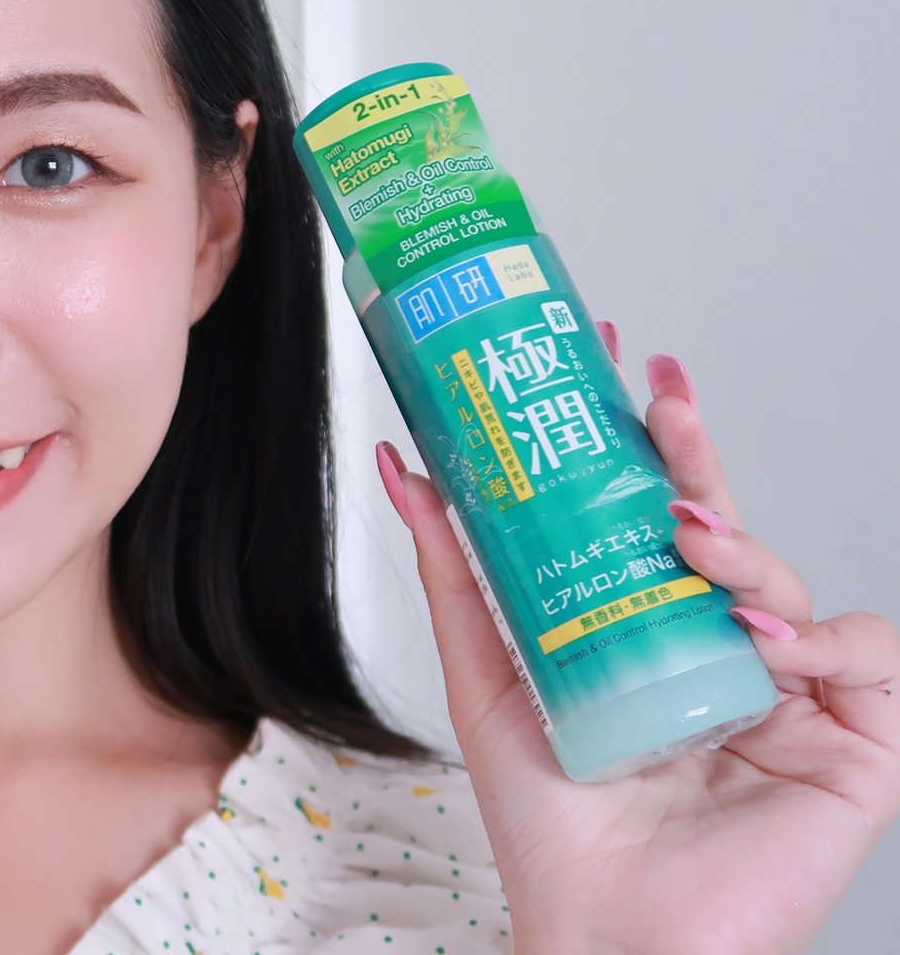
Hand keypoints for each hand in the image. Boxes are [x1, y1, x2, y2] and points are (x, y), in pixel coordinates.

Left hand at [377, 330, 899, 954]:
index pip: (654, 518)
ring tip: (690, 539)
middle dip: (695, 450)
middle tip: (659, 392)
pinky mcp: (853, 748)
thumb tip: (403, 466)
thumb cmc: (550, 826)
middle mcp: (721, 653)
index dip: (644, 441)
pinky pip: (868, 657)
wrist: (605, 934)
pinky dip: (823, 636)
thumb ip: (455, 570)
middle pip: (721, 527)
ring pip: (787, 578)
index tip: (615, 360)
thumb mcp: (487, 675)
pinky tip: (764, 640)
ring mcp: (789, 697)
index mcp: (648, 633)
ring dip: (741, 545)